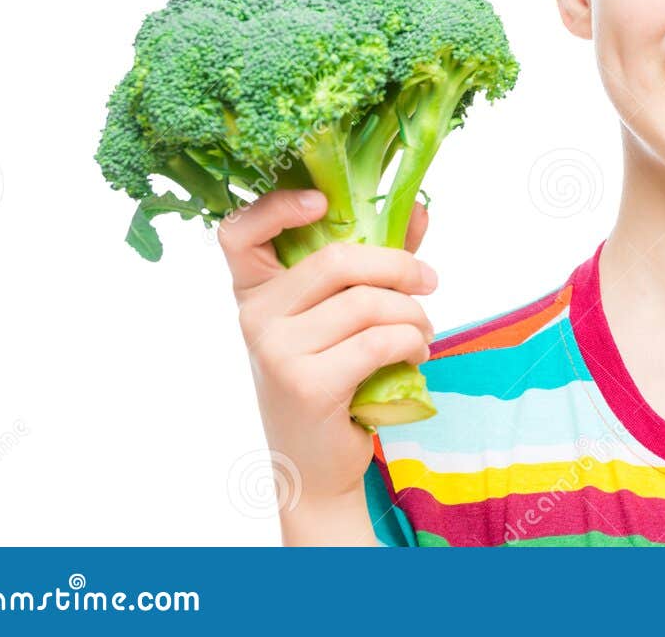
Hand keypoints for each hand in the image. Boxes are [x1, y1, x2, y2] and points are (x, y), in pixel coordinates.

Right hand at [218, 189, 436, 542]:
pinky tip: (414, 353)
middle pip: (337, 260)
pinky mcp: (306, 384)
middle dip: (399, 266)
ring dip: (414, 314)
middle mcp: (254, 316)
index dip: (277, 207)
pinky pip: (379, 341)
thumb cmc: (333, 376)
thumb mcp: (345, 313)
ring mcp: (275, 351)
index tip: (323, 202)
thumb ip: (377, 260)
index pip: (237, 232)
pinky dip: (412, 341)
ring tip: (422, 331)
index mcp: (255, 290)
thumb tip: (419, 209)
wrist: (316, 462)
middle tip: (428, 282)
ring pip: (367, 303)